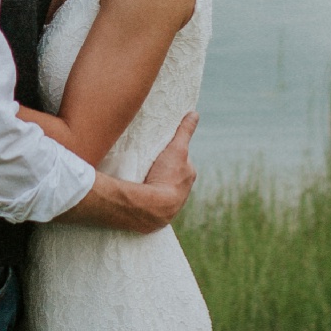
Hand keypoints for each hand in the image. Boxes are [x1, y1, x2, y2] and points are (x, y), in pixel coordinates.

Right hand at [129, 111, 198, 227]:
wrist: (153, 208)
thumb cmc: (167, 177)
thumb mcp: (176, 149)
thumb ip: (185, 131)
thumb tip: (194, 114)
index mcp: (189, 176)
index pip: (182, 161)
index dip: (171, 155)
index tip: (159, 152)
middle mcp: (183, 193)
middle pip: (172, 176)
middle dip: (162, 171)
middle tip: (147, 164)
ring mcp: (170, 206)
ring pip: (161, 190)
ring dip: (152, 186)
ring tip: (139, 179)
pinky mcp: (156, 217)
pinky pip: (151, 203)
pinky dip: (146, 198)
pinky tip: (136, 194)